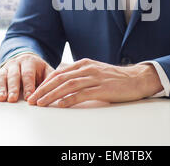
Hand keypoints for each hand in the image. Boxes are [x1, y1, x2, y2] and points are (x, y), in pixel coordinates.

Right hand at [0, 53, 53, 102]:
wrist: (25, 59)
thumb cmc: (38, 69)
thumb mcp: (46, 70)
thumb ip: (50, 79)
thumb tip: (55, 90)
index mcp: (30, 62)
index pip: (28, 74)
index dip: (28, 86)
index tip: (29, 97)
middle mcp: (16, 64)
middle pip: (14, 75)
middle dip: (13, 88)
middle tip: (13, 99)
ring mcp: (6, 68)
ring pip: (2, 77)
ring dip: (1, 88)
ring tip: (1, 99)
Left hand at [27, 58, 162, 107]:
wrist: (137, 79)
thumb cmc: (115, 78)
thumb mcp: (95, 71)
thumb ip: (80, 74)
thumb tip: (63, 80)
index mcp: (84, 63)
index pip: (59, 72)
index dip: (45, 83)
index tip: (35, 92)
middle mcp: (87, 68)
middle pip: (60, 78)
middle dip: (43, 90)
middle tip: (32, 100)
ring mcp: (94, 78)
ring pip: (67, 85)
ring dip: (52, 95)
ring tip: (41, 103)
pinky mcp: (102, 88)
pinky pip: (81, 94)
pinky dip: (68, 100)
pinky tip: (60, 105)